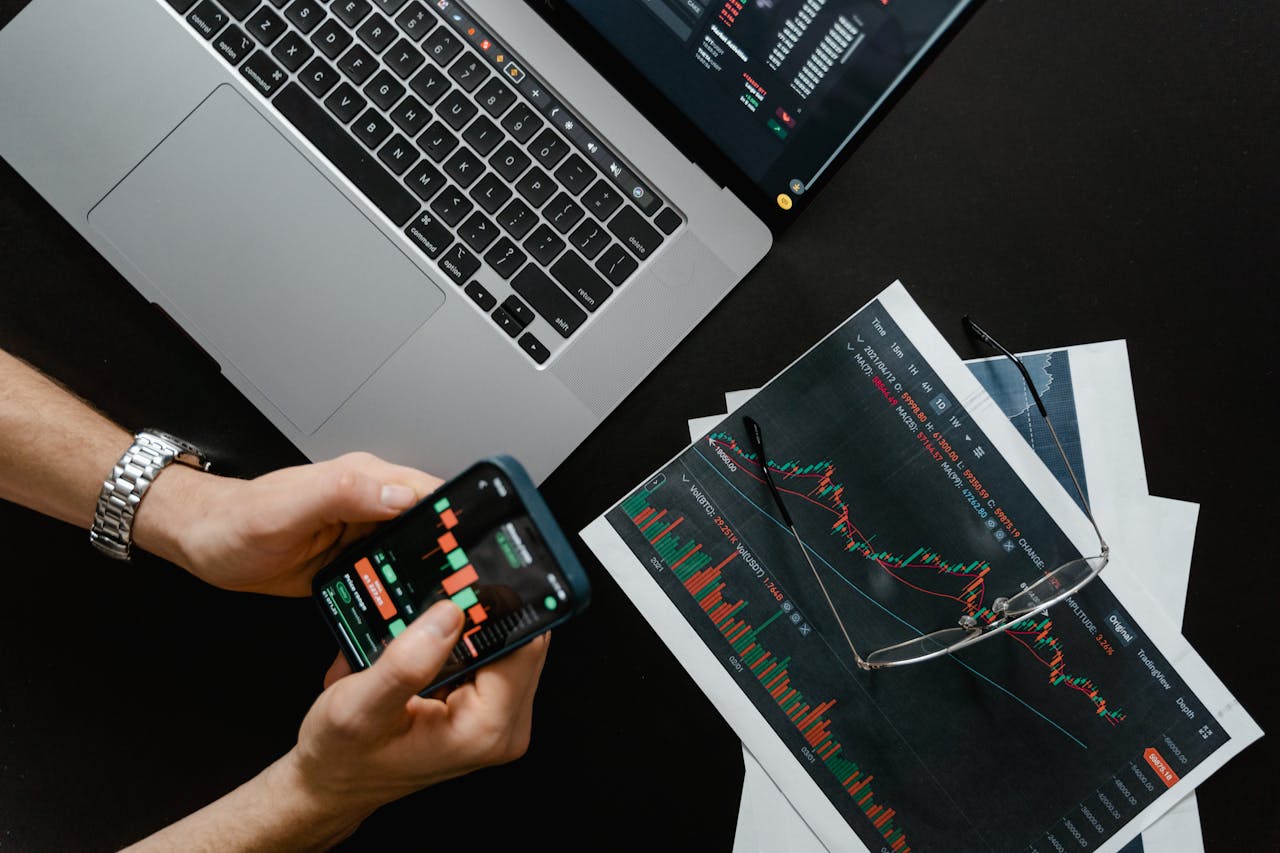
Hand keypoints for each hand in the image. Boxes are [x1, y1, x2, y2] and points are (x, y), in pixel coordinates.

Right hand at [121, 600, 549, 850]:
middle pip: (521, 638)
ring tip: (425, 623)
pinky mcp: (488, 708)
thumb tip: (450, 614)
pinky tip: (429, 639)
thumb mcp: (357, 707)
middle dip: (482, 611)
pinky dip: (464, 638)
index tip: (467, 579)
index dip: (499, 603)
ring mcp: (499, 718)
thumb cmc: (343, 756)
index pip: (524, 642)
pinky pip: (492, 654)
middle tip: (436, 598)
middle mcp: (504, 726)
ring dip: (471, 623)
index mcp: (486, 728)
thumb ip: (406, 663)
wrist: (332, 784)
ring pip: (507, 641)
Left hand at [133, 451, 441, 595]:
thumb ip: (343, 493)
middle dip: (456, 555)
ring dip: (433, 578)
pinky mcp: (356, 560)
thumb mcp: (287, 508)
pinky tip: (412, 615)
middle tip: (469, 592)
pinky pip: (393, 576)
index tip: (482, 547)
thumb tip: (402, 494)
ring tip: (450, 610)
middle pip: (435, 528)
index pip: (433, 493)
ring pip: (419, 555)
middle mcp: (375, 505)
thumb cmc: (237, 523)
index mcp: (369, 481)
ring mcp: (367, 534)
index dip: (463, 518)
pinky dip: (405, 593)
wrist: (204, 543)